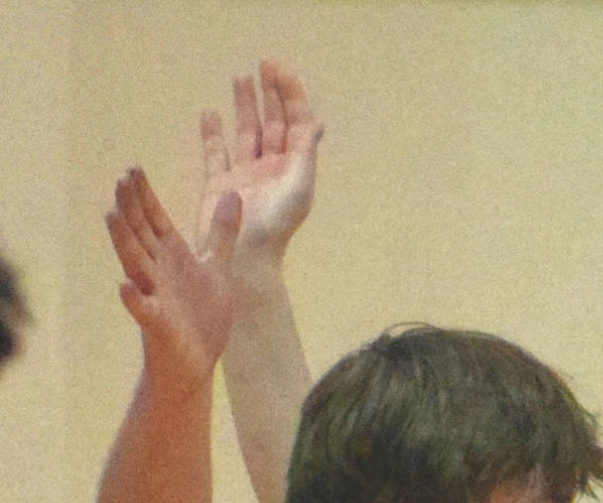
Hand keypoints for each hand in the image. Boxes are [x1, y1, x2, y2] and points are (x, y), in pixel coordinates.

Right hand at [106, 167, 239, 389]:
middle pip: (140, 234)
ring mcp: (155, 297)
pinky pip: (143, 311)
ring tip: (110, 214)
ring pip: (135, 264)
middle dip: (130, 208)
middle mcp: (158, 272)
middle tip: (120, 179)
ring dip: (123, 241)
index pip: (154, 220)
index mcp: (172, 257)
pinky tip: (125, 286)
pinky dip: (134, 300)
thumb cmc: (202, 318)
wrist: (196, 365)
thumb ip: (222, 233)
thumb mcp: (217, 268)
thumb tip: (233, 192)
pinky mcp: (157, 326)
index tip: (134, 168)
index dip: (145, 196)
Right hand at [199, 61, 321, 268]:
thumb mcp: (298, 188)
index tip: (275, 69)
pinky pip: (216, 153)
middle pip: (272, 124)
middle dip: (269, 95)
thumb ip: (304, 153)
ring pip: (246, 133)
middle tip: (262, 66)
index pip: (295, 124)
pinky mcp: (219, 185)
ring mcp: (244, 177)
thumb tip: (315, 122)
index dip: (289, 95)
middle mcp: (270, 171)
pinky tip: (210, 115)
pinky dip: (213, 134)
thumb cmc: (274, 226)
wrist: (244, 259)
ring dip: (244, 107)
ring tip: (239, 78)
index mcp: (292, 170)